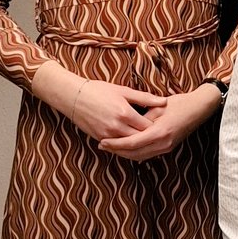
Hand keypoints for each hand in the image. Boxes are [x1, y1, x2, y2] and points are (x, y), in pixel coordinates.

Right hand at [30, 63, 167, 141]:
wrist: (73, 96)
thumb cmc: (100, 90)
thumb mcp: (124, 91)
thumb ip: (145, 98)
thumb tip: (164, 102)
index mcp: (125, 113)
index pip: (148, 126)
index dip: (158, 125)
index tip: (164, 123)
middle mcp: (117, 127)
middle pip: (140, 138)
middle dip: (150, 136)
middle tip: (160, 134)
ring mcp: (107, 135)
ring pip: (129, 146)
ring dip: (139, 143)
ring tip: (150, 140)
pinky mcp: (99, 138)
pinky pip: (117, 147)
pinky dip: (126, 146)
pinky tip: (134, 143)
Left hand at [99, 83, 221, 160]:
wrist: (200, 108)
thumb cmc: (180, 103)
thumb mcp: (158, 107)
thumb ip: (142, 118)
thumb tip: (126, 125)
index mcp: (159, 132)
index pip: (131, 143)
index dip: (115, 144)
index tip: (102, 141)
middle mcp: (163, 143)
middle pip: (133, 154)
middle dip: (117, 151)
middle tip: (103, 145)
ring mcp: (167, 147)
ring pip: (140, 156)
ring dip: (125, 153)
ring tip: (112, 147)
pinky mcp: (168, 147)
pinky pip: (147, 154)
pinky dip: (135, 152)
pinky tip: (127, 147)